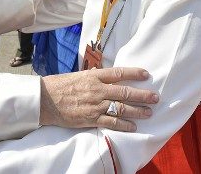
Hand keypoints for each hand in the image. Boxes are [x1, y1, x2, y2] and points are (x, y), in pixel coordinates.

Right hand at [40, 67, 158, 131]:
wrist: (45, 100)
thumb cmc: (59, 85)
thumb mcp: (78, 75)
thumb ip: (93, 76)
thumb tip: (104, 75)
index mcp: (94, 76)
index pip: (119, 73)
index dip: (134, 73)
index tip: (146, 74)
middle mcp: (97, 90)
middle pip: (125, 92)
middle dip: (143, 95)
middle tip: (155, 97)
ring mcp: (95, 105)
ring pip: (122, 108)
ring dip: (138, 110)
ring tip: (149, 112)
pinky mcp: (91, 118)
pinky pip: (112, 123)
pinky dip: (124, 125)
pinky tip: (133, 126)